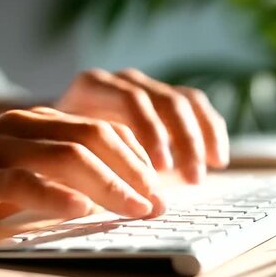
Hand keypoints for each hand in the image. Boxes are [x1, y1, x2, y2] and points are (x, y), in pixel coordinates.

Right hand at [0, 108, 163, 238]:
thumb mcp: (25, 170)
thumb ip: (64, 173)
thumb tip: (116, 194)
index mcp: (40, 121)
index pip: (104, 129)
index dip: (138, 158)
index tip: (159, 188)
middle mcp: (23, 126)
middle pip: (94, 139)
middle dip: (134, 171)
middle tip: (158, 202)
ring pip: (67, 156)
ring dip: (109, 184)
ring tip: (135, 209)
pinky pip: (23, 181)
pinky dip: (55, 196)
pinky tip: (80, 211)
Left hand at [55, 68, 228, 182]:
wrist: (57, 132)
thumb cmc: (57, 149)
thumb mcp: (61, 153)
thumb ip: (81, 164)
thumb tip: (104, 195)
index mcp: (92, 87)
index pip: (131, 101)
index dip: (150, 133)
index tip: (161, 170)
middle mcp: (123, 81)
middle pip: (164, 101)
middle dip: (183, 141)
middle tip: (191, 178)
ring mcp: (146, 87)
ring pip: (185, 102)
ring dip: (199, 139)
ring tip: (205, 173)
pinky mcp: (166, 98)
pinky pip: (197, 107)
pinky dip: (211, 132)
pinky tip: (218, 160)